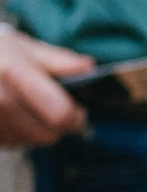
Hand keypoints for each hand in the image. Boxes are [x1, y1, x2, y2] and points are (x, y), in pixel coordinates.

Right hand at [0, 26, 93, 146]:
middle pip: (49, 134)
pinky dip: (21, 133)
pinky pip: (14, 143)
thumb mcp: (27, 48)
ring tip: (31, 109)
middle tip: (55, 109)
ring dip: (39, 130)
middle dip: (60, 125)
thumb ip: (61, 61)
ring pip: (32, 141)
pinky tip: (15, 116)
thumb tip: (89, 68)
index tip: (78, 110)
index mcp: (12, 72)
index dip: (76, 116)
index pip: (60, 114)